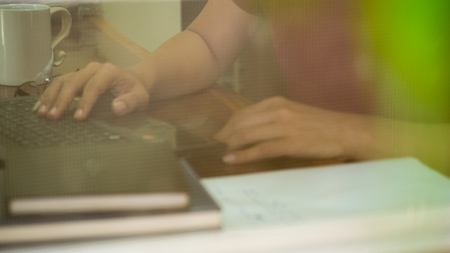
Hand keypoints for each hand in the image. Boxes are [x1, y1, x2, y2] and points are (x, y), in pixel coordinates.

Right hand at [33, 62, 149, 119]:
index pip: (94, 86)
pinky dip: (49, 94)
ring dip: (50, 97)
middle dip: (62, 99)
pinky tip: (40, 107)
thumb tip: (116, 107)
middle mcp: (94, 68)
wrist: (131, 81)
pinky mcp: (76, 78)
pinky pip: (59, 83)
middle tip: (53, 116)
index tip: (78, 118)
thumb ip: (131, 102)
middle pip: (74, 81)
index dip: (85, 102)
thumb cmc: (135, 91)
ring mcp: (83, 72)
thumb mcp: (141, 97)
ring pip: (62, 80)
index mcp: (110, 71)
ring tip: (42, 113)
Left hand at [214, 96, 369, 163]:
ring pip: (247, 134)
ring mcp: (283, 127)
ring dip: (230, 144)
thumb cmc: (321, 124)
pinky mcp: (289, 143)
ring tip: (221, 152)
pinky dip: (243, 155)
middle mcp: (277, 111)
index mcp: (277, 102)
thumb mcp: (294, 112)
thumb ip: (274, 116)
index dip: (228, 124)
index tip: (221, 133)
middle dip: (225, 134)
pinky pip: (260, 149)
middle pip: (241, 122)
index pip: (244, 112)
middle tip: (216, 144)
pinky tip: (232, 160)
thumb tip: (253, 127)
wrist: (345, 131)